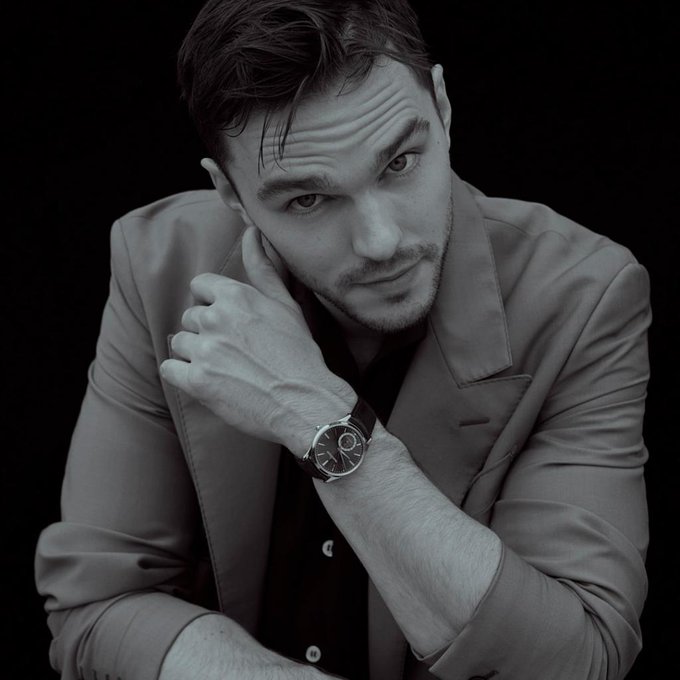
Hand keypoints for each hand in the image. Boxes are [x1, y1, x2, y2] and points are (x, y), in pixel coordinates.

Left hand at [160, 226, 354, 453]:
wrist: (305, 402)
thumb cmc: (299, 354)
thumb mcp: (285, 305)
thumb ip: (262, 268)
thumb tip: (251, 233)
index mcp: (236, 296)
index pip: (200, 286)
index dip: (213, 304)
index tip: (230, 323)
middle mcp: (216, 318)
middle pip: (190, 317)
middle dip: (206, 332)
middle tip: (234, 351)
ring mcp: (204, 350)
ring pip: (179, 342)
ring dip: (195, 354)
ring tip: (224, 368)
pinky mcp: (196, 381)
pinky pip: (169, 369)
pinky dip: (183, 376)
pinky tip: (208, 381)